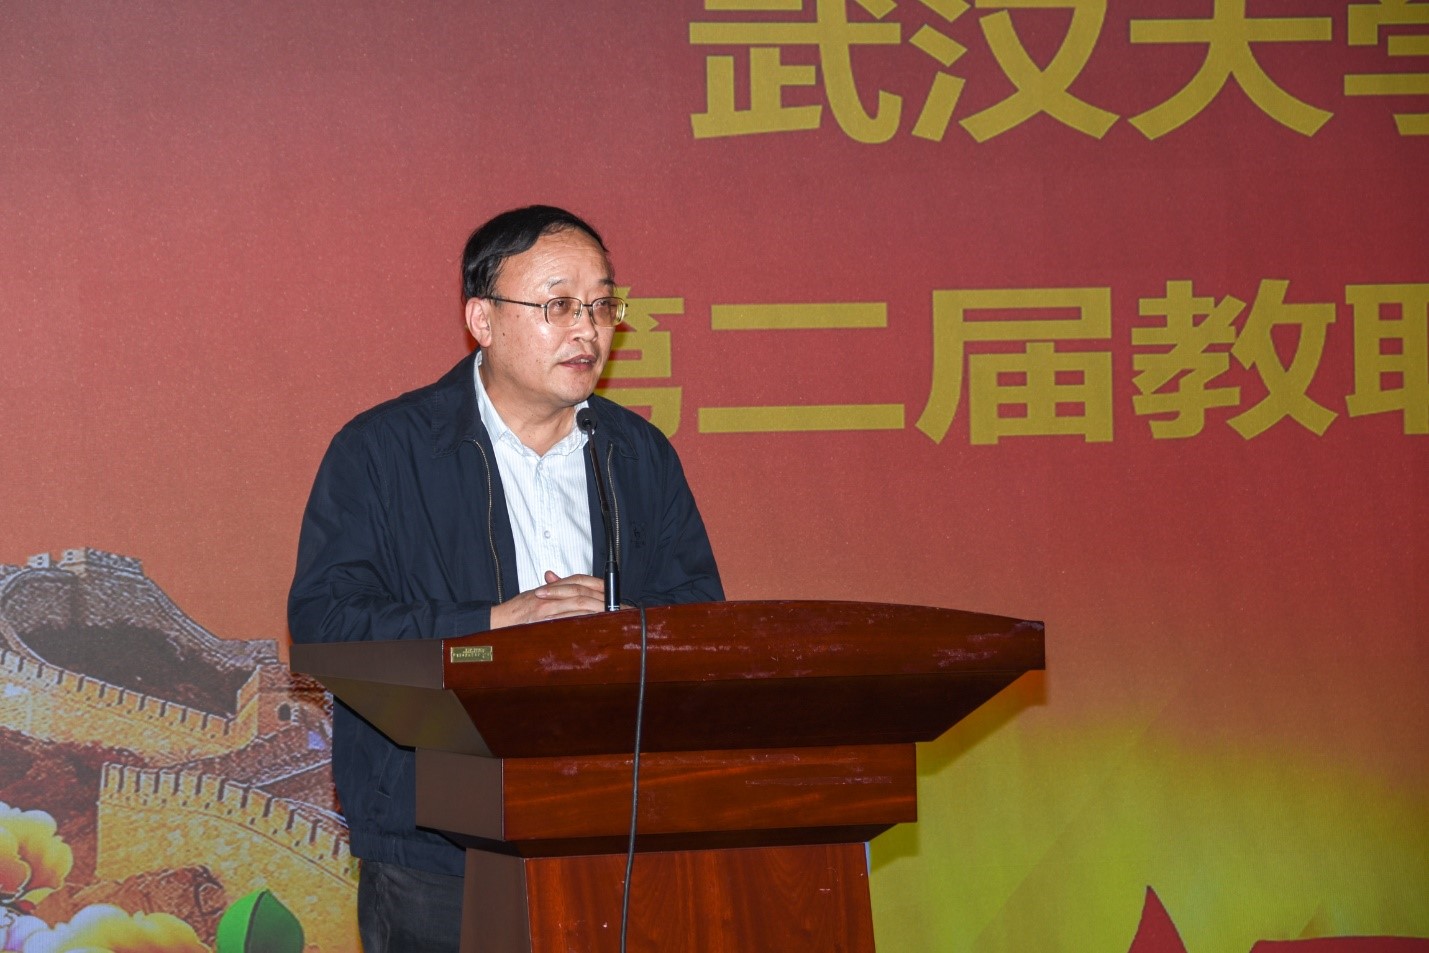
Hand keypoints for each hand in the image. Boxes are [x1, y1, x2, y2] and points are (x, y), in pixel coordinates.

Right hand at [489, 571, 606, 627]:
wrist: (496, 620)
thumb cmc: (516, 611)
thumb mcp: (537, 597)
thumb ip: (555, 591)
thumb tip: (572, 589)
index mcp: (551, 588)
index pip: (579, 580)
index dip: (598, 583)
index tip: (611, 590)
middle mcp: (550, 594)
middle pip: (582, 591)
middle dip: (602, 599)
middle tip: (617, 607)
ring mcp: (547, 607)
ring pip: (578, 603)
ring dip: (597, 609)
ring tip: (612, 615)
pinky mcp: (543, 620)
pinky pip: (566, 618)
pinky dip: (581, 620)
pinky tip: (593, 624)